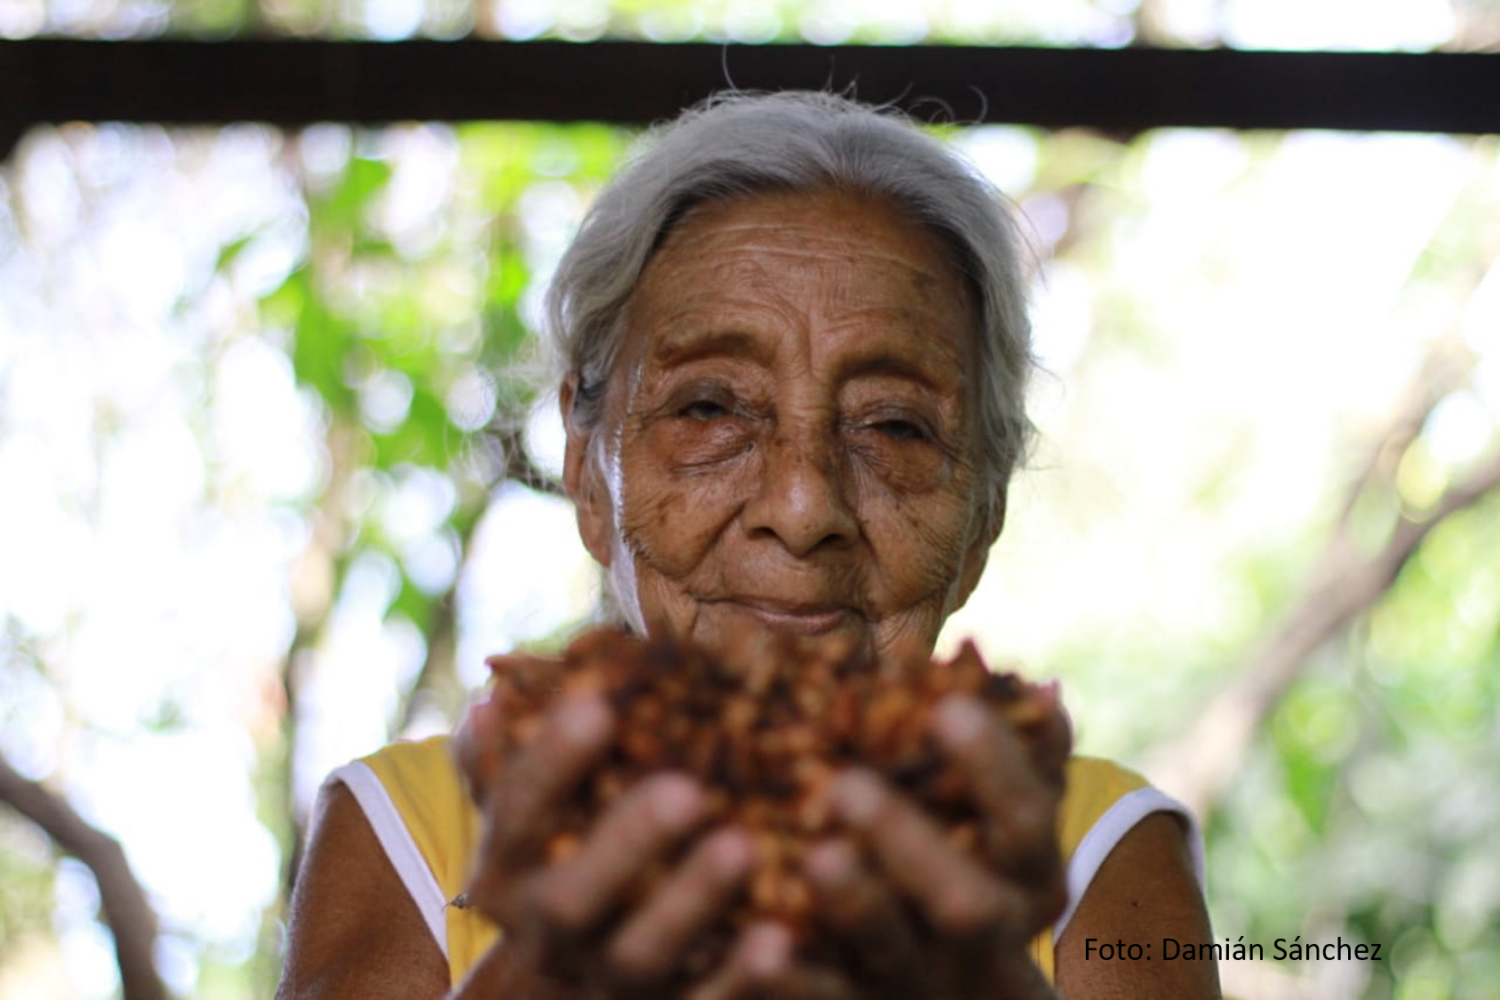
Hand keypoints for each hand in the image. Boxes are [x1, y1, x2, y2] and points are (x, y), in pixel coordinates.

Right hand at [453, 671, 759, 995]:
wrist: (578, 970)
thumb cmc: (566, 851)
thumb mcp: (529, 812)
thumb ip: (510, 760)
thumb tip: (493, 703)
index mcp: (506, 871)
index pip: (515, 815)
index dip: (550, 764)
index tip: (596, 706)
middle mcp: (547, 931)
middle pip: (570, 898)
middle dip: (626, 843)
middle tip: (686, 790)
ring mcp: (603, 979)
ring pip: (638, 955)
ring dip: (689, 902)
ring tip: (741, 846)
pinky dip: (738, 976)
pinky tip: (777, 935)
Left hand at [797, 692, 1071, 998]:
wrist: (961, 993)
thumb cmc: (977, 870)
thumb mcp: (1010, 826)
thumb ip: (1024, 761)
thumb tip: (1036, 687)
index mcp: (1030, 877)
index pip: (1026, 822)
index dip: (994, 768)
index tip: (947, 705)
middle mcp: (987, 937)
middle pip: (967, 903)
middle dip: (910, 842)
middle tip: (848, 784)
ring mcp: (926, 982)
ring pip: (894, 953)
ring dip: (854, 904)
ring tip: (816, 855)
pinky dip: (794, 979)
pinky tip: (759, 942)